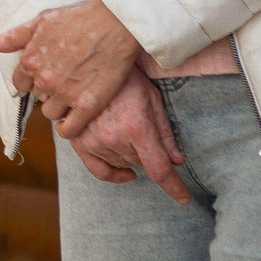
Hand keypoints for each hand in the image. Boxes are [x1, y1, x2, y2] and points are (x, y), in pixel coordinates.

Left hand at [0, 0, 142, 138]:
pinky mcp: (88, 104)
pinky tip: (74, 120)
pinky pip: (70, 129)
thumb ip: (14, 37)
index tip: (47, 75)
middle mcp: (44, 80)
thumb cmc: (78, 18)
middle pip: (38, 97)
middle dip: (48, 90)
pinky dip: (69, 129)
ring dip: (60, 106)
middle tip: (66, 79)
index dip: (33, 80)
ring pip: (51, 113)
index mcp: (30, 62)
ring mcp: (65, 94)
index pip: (21, 84)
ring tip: (74, 94)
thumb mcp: (41, 21)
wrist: (116, 22)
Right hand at [63, 69, 188, 202]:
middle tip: (147, 130)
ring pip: (122, 164)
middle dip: (150, 153)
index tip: (184, 198)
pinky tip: (125, 172)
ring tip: (129, 130)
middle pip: (142, 163)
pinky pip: (97, 170)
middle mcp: (113, 138)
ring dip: (131, 156)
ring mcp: (92, 140)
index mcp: (136, 127)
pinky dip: (113, 173)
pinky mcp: (76, 139)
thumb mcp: (153, 100)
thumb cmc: (126, 78)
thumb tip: (176, 161)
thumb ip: (165, 133)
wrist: (89, 61)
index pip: (159, 169)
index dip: (174, 187)